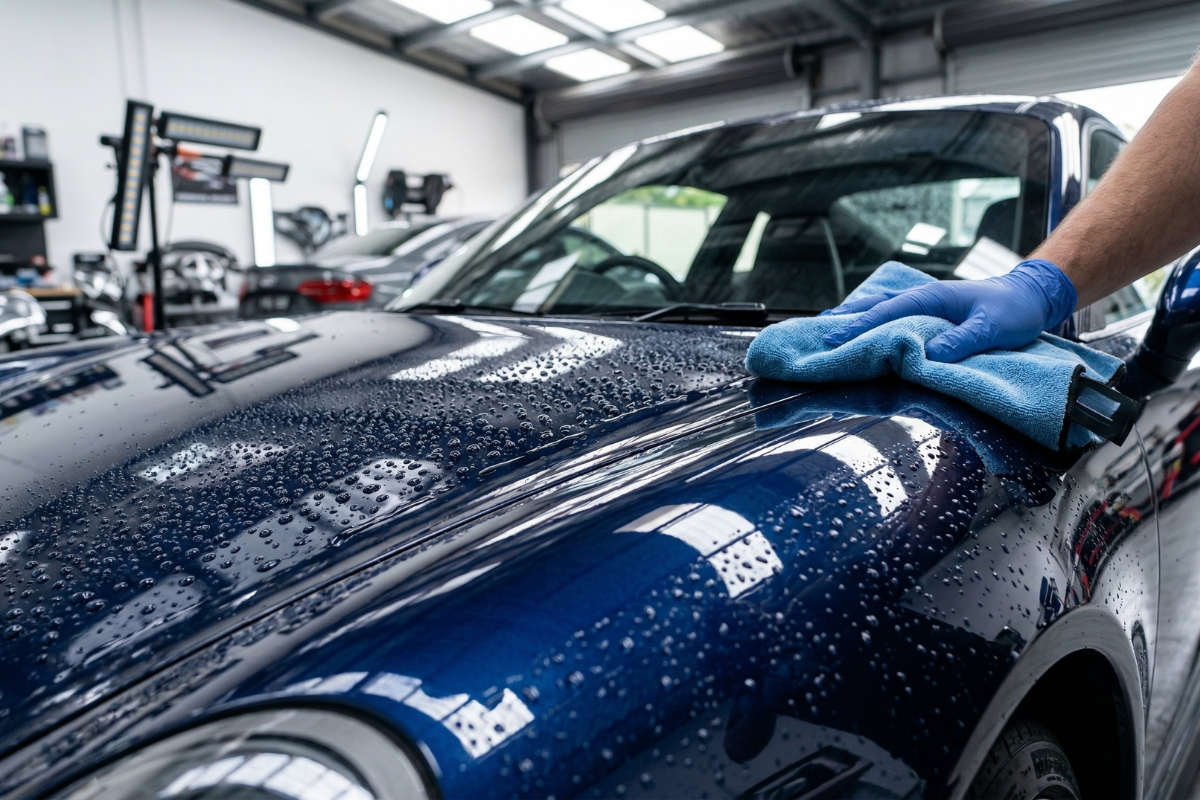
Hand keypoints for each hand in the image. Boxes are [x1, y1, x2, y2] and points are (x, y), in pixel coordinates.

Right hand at [822, 259, 1077, 361]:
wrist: (1029, 296)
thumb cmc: (1013, 310)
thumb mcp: (993, 327)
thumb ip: (963, 340)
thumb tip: (931, 355)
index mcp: (932, 298)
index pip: (887, 313)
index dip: (860, 326)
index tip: (835, 338)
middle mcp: (923, 299)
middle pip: (875, 307)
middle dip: (847, 320)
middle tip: (819, 334)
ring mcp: (924, 305)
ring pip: (880, 309)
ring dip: (855, 318)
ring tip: (828, 328)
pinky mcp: (928, 314)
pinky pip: (893, 316)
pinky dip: (872, 321)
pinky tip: (861, 329)